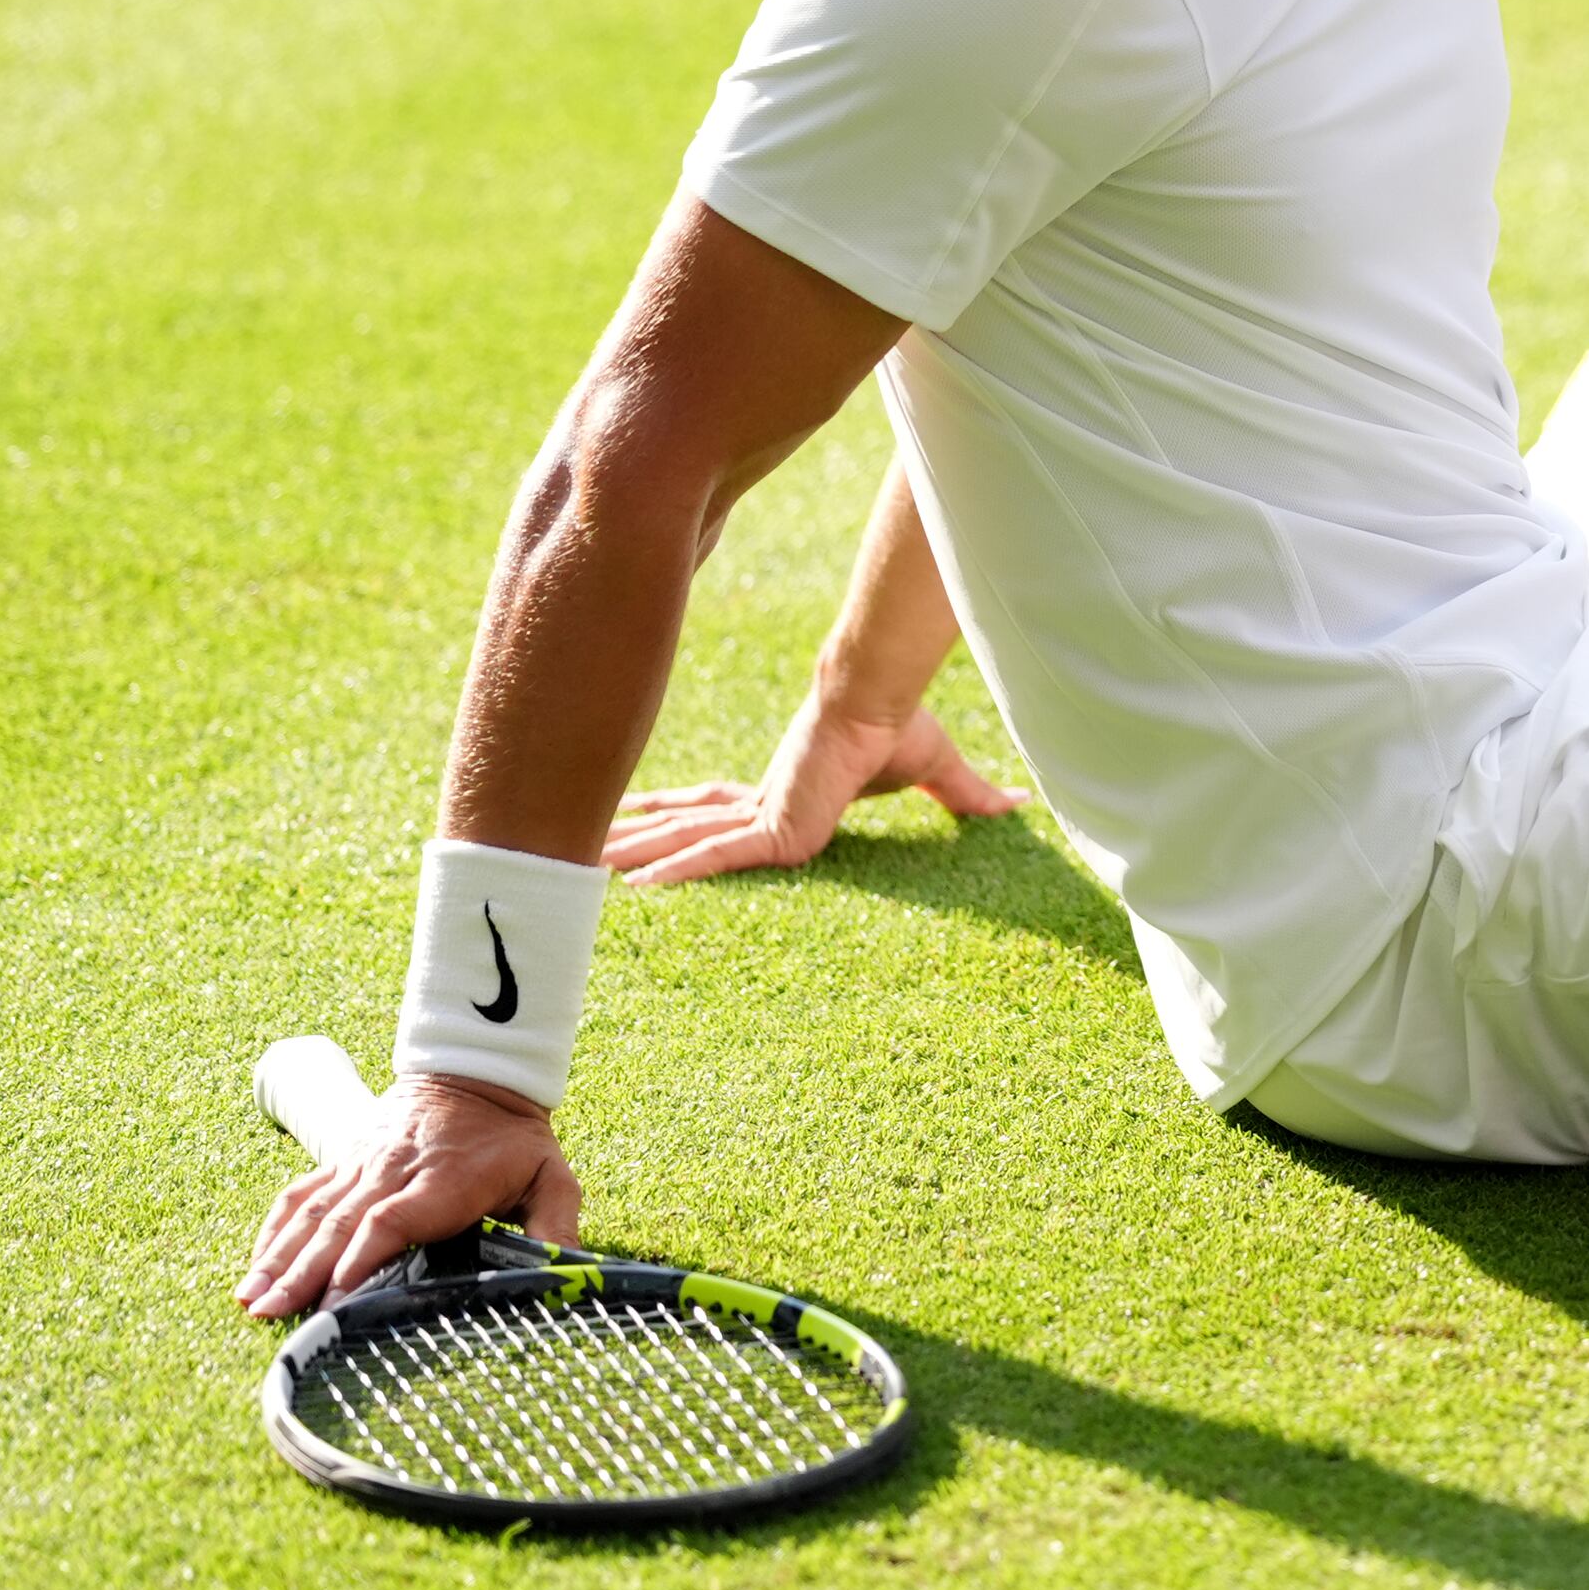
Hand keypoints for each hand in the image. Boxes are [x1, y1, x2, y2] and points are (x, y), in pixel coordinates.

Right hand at [237, 1073, 582, 1316]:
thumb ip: (557, 1224)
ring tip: (249, 1299)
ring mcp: (361, 1164)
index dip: (362, 1258)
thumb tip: (566, 1272)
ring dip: (278, 1257)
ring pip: (312, 1212)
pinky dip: (274, 1229)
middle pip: (340, 1224)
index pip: (392, 1219)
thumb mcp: (552, 1175)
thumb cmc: (515, 1137)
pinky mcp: (343, 1160)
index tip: (335, 1298)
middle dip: (302, 1272)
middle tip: (270, 1314)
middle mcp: (392, 1170)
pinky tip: (255, 1267)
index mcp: (443, 1180)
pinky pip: (301, 1194)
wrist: (478, 1071)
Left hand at [605, 691, 1021, 885]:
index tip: (640, 831)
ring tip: (569, 870)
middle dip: (630, 843)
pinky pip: (713, 856)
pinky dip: (672, 871)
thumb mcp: (930, 771)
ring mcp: (759, 814)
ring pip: (681, 844)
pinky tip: (629, 889)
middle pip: (681, 828)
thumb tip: (1020, 802)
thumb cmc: (897, 723)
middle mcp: (759, 803)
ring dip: (627, 858)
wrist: (882, 700)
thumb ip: (963, 796)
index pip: (718, 812)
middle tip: (570, 852)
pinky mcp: (770, 826)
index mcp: (783, 792)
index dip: (678, 823)